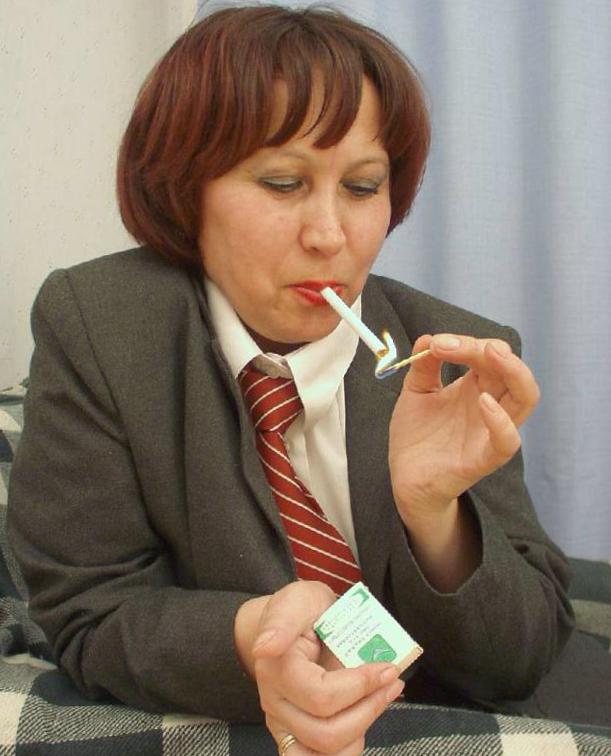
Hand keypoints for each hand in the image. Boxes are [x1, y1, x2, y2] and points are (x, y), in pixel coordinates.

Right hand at [237, 581, 403, 754]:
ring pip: (327, 754)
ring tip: (380, 698)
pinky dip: (350, 745)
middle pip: (327, 734)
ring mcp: (285, 725)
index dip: (360, 686)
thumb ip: (281, 621)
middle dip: (369, 709)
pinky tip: (363, 716)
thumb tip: (265, 647)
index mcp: (277, 670)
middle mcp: (276, 704)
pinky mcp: (297, 736)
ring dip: (362, 729)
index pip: (321, 697)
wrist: (293, 624)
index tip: (387, 667)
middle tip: (392, 681)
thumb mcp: (298, 600)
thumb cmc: (301, 611)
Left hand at [389, 332, 539, 523]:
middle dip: (493, 350)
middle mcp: (490, 405)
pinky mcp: (484, 459)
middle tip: (461, 345)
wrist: (405, 478)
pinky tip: (484, 403)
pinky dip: (501, 421)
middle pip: (511, 371)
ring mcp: (490, 431)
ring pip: (525, 399)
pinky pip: (507, 441)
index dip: (466, 343)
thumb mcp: (416, 392)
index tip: (436, 343)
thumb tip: (427, 338)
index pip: (488, 355)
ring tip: (492, 354)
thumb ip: (424, 366)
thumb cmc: (417, 435)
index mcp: (476, 387)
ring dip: (515, 372)